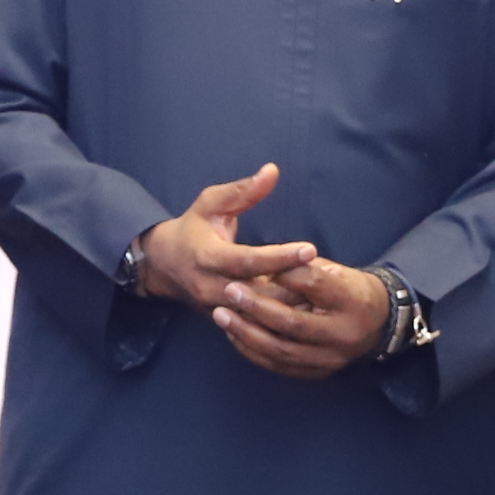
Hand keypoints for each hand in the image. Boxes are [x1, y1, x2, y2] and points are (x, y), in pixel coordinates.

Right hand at [133, 163, 318, 307]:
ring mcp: (219, 309)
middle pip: (260, 293)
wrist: (164, 265)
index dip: (280, 257)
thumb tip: (272, 171)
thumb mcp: (211, 203)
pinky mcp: (227, 321)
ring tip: (327, 292)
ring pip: (262, 313)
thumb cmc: (193, 228)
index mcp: (208, 257)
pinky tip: (312, 308)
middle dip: (295, 286)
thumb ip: (242, 190)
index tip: (310, 249)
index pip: (249, 260)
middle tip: (330, 276)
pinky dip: (284, 318)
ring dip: (294, 304)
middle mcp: (212, 288)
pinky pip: (258, 323)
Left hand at [215, 255, 390, 378]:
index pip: (312, 284)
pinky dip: (253, 351)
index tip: (254, 265)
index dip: (281, 274)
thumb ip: (303, 270)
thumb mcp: (335, 270)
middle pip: (293, 323)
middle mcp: (343, 333)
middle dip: (256, 307)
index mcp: (352, 300)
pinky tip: (235, 334)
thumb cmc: (349, 289)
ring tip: (222, 315)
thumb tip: (265, 270)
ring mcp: (331, 358)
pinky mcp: (318, 372)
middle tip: (229, 291)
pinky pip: (280, 365)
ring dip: (247, 333)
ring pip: (281, 350)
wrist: (378, 323)